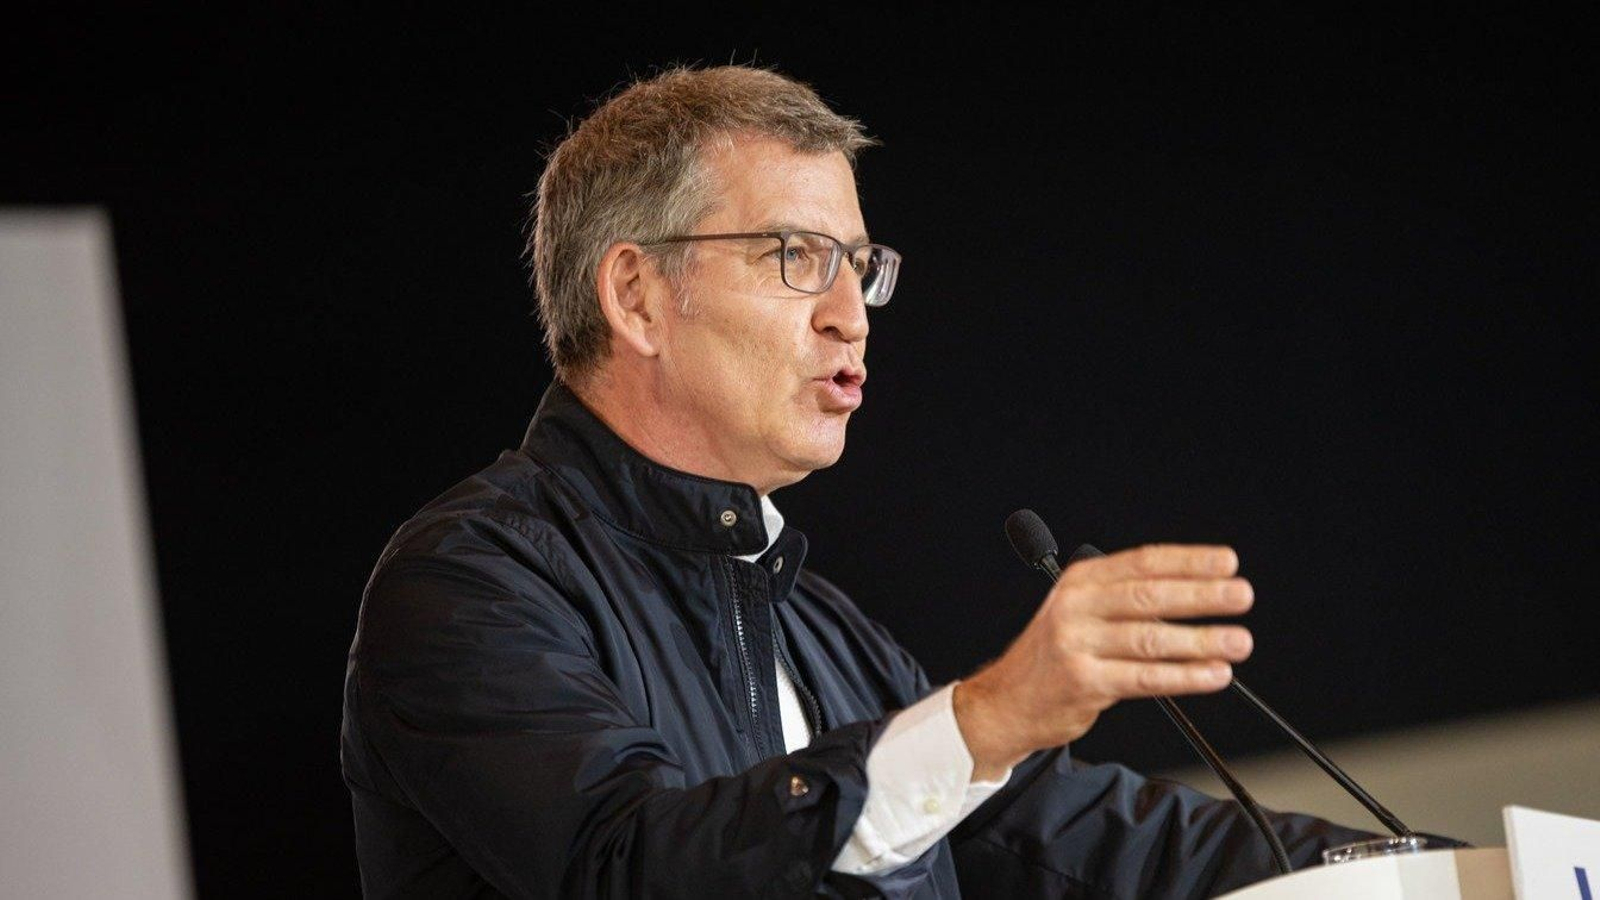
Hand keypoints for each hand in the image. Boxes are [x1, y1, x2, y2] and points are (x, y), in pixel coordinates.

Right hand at [953, 544, 1254, 780]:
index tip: (1226, 562)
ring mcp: (1077, 644)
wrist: (1006, 702)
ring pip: (1151, 638)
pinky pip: (1145, 678)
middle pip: (1149, 595)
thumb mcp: (1081, 613)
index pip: (1143, 562)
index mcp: (1081, 581)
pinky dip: (1185, 676)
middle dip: (1202, 595)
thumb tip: (1197, 595)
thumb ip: (1126, 601)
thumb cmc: (1053, 657)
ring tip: (1238, 640)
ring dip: (1202, 640)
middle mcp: (1076, 607)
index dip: (1189, 561)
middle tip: (1241, 595)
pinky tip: (1213, 674)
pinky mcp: (1083, 682)